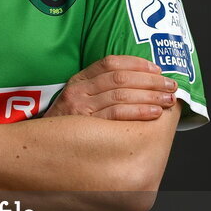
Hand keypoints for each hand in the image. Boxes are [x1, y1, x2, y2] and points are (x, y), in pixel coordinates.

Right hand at [43, 55, 177, 120]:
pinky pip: (117, 115)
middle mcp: (79, 91)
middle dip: (151, 80)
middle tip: (170, 85)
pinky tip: (154, 113)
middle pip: (121, 78)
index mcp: (79, 80)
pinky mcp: (86, 126)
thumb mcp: (77, 101)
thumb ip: (99, 90)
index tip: (156, 68)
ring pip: (122, 95)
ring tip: (168, 99)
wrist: (40, 148)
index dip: (137, 63)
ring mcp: (81, 108)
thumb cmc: (67, 126)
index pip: (110, 63)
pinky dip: (139, 112)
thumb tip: (140, 85)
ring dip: (150, 96)